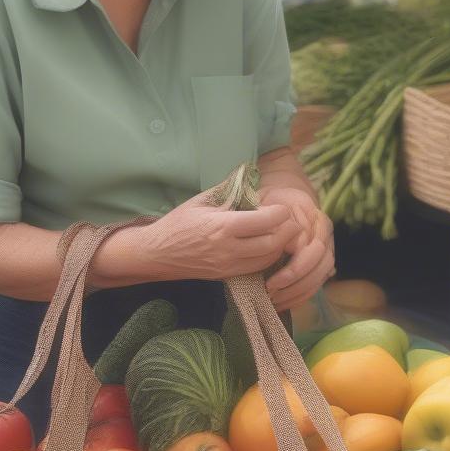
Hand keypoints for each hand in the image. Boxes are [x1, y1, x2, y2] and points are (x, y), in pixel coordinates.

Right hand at [129, 191, 301, 282]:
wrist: (157, 253)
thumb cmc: (178, 223)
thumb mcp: (201, 200)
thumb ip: (227, 189)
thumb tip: (248, 174)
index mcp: (222, 226)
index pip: (264, 221)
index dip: (280, 213)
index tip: (283, 207)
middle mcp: (228, 249)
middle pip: (272, 243)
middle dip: (287, 232)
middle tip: (291, 221)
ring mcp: (227, 266)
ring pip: (267, 259)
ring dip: (280, 246)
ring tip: (282, 233)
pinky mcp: (226, 276)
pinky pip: (255, 269)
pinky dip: (267, 258)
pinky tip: (267, 246)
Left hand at [259, 187, 334, 311]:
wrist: (285, 198)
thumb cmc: (273, 202)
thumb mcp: (271, 204)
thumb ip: (277, 222)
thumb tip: (289, 247)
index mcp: (317, 219)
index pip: (313, 249)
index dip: (294, 267)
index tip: (270, 280)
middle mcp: (326, 235)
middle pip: (321, 264)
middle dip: (295, 283)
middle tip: (270, 291)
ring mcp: (327, 250)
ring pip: (321, 276)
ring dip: (298, 292)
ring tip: (274, 300)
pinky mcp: (322, 264)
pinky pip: (317, 284)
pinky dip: (300, 297)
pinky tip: (282, 304)